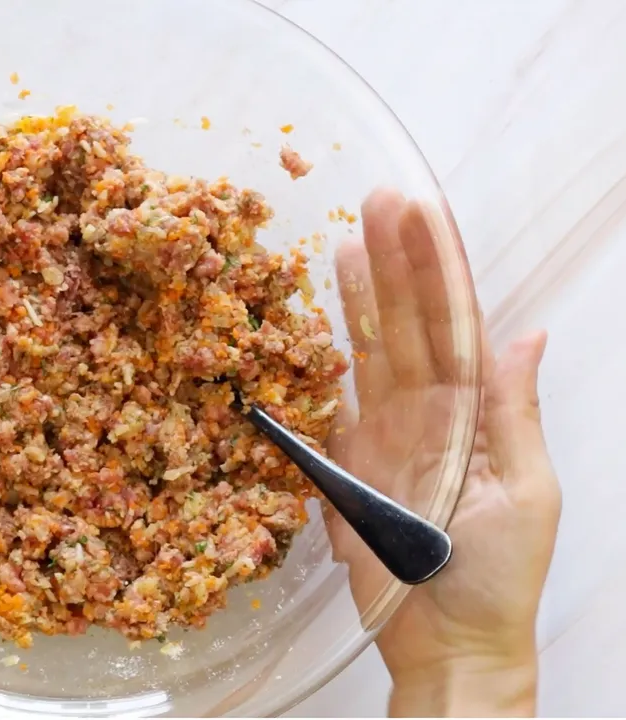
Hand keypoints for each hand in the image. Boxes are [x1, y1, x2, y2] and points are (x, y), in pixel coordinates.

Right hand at [327, 190, 560, 716]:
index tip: (425, 213)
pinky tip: (320, 316)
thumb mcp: (527, 492)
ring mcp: (385, 433)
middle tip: (378, 201)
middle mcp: (431, 410)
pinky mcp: (346, 462)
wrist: (446, 642)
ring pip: (371, 349)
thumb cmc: (499, 576)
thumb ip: (516, 412)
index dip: (442, 266)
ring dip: (360, 294)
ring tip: (348, 239)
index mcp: (478, 410)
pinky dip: (326, 357)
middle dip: (397, 260)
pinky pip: (334, 399)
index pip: (459, 321)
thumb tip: (530, 335)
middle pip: (410, 321)